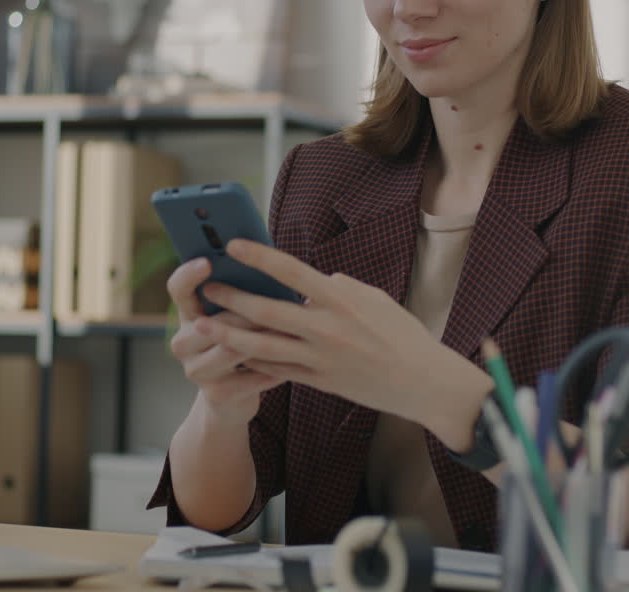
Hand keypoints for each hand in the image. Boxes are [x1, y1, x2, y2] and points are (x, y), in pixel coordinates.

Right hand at [166, 257, 285, 426]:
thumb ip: (243, 294)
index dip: (189, 275)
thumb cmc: (241, 343)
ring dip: (262, 340)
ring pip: (231, 350)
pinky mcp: (216, 394)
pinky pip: (250, 376)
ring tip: (290, 331)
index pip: (178, 289)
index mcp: (188, 315)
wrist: (231, 399)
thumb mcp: (235, 316)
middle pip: (210, 323)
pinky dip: (275, 368)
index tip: (208, 261)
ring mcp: (196, 371)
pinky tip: (295, 361)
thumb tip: (269, 262)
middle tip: (273, 304)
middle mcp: (183, 343)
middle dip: (244, 314)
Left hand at [193, 239, 485, 425]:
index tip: (233, 245)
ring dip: (229, 334)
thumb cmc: (404, 336)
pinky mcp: (320, 381)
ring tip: (204, 325)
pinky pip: (278, 370)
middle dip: (232, 299)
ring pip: (263, 346)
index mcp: (341, 299)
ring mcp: (321, 358)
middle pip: (267, 310)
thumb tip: (318, 281)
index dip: (258, 256)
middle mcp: (327, 328)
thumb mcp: (377, 300)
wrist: (424, 382)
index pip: (290, 271)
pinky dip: (253, 362)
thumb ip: (343, 288)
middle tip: (208, 289)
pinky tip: (233, 355)